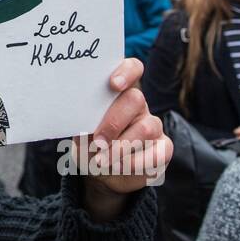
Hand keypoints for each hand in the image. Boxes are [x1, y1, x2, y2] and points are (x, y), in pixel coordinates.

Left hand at [70, 58, 171, 221]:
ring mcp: (153, 125)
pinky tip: (119, 167)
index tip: (113, 84)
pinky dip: (136, 162)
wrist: (101, 173)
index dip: (126, 71)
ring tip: (102, 160)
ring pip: (146, 127)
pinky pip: (157, 152)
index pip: (133, 68)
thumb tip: (77, 117)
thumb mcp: (81, 131)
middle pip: (136, 99)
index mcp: (118, 92)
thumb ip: (82, 120)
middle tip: (98, 141)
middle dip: (114, 121)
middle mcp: (138, 105)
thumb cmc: (89, 143)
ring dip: (122, 146)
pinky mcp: (162, 148)